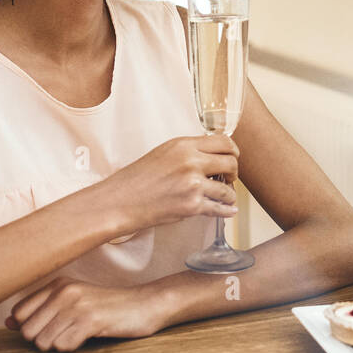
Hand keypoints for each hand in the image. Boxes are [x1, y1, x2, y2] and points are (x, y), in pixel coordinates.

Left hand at [6, 278, 167, 352]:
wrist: (146, 304)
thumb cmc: (108, 306)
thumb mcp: (74, 301)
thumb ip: (41, 310)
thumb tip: (7, 324)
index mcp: (58, 284)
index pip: (18, 314)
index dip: (31, 327)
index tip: (52, 326)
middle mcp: (64, 291)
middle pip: (28, 331)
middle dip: (43, 340)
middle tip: (66, 333)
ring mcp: (77, 305)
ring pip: (43, 342)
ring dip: (59, 345)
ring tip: (78, 334)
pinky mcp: (91, 320)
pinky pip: (63, 346)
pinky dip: (73, 347)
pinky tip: (88, 337)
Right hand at [86, 135, 239, 234]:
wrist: (118, 202)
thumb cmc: (136, 179)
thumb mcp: (163, 154)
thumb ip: (188, 152)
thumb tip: (212, 156)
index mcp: (183, 145)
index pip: (224, 141)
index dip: (233, 151)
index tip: (233, 158)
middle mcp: (191, 162)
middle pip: (231, 162)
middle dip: (233, 173)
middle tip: (229, 179)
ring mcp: (192, 184)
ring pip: (227, 189)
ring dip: (229, 195)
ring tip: (225, 197)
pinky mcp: (191, 205)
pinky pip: (220, 208)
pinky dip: (227, 211)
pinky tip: (228, 210)